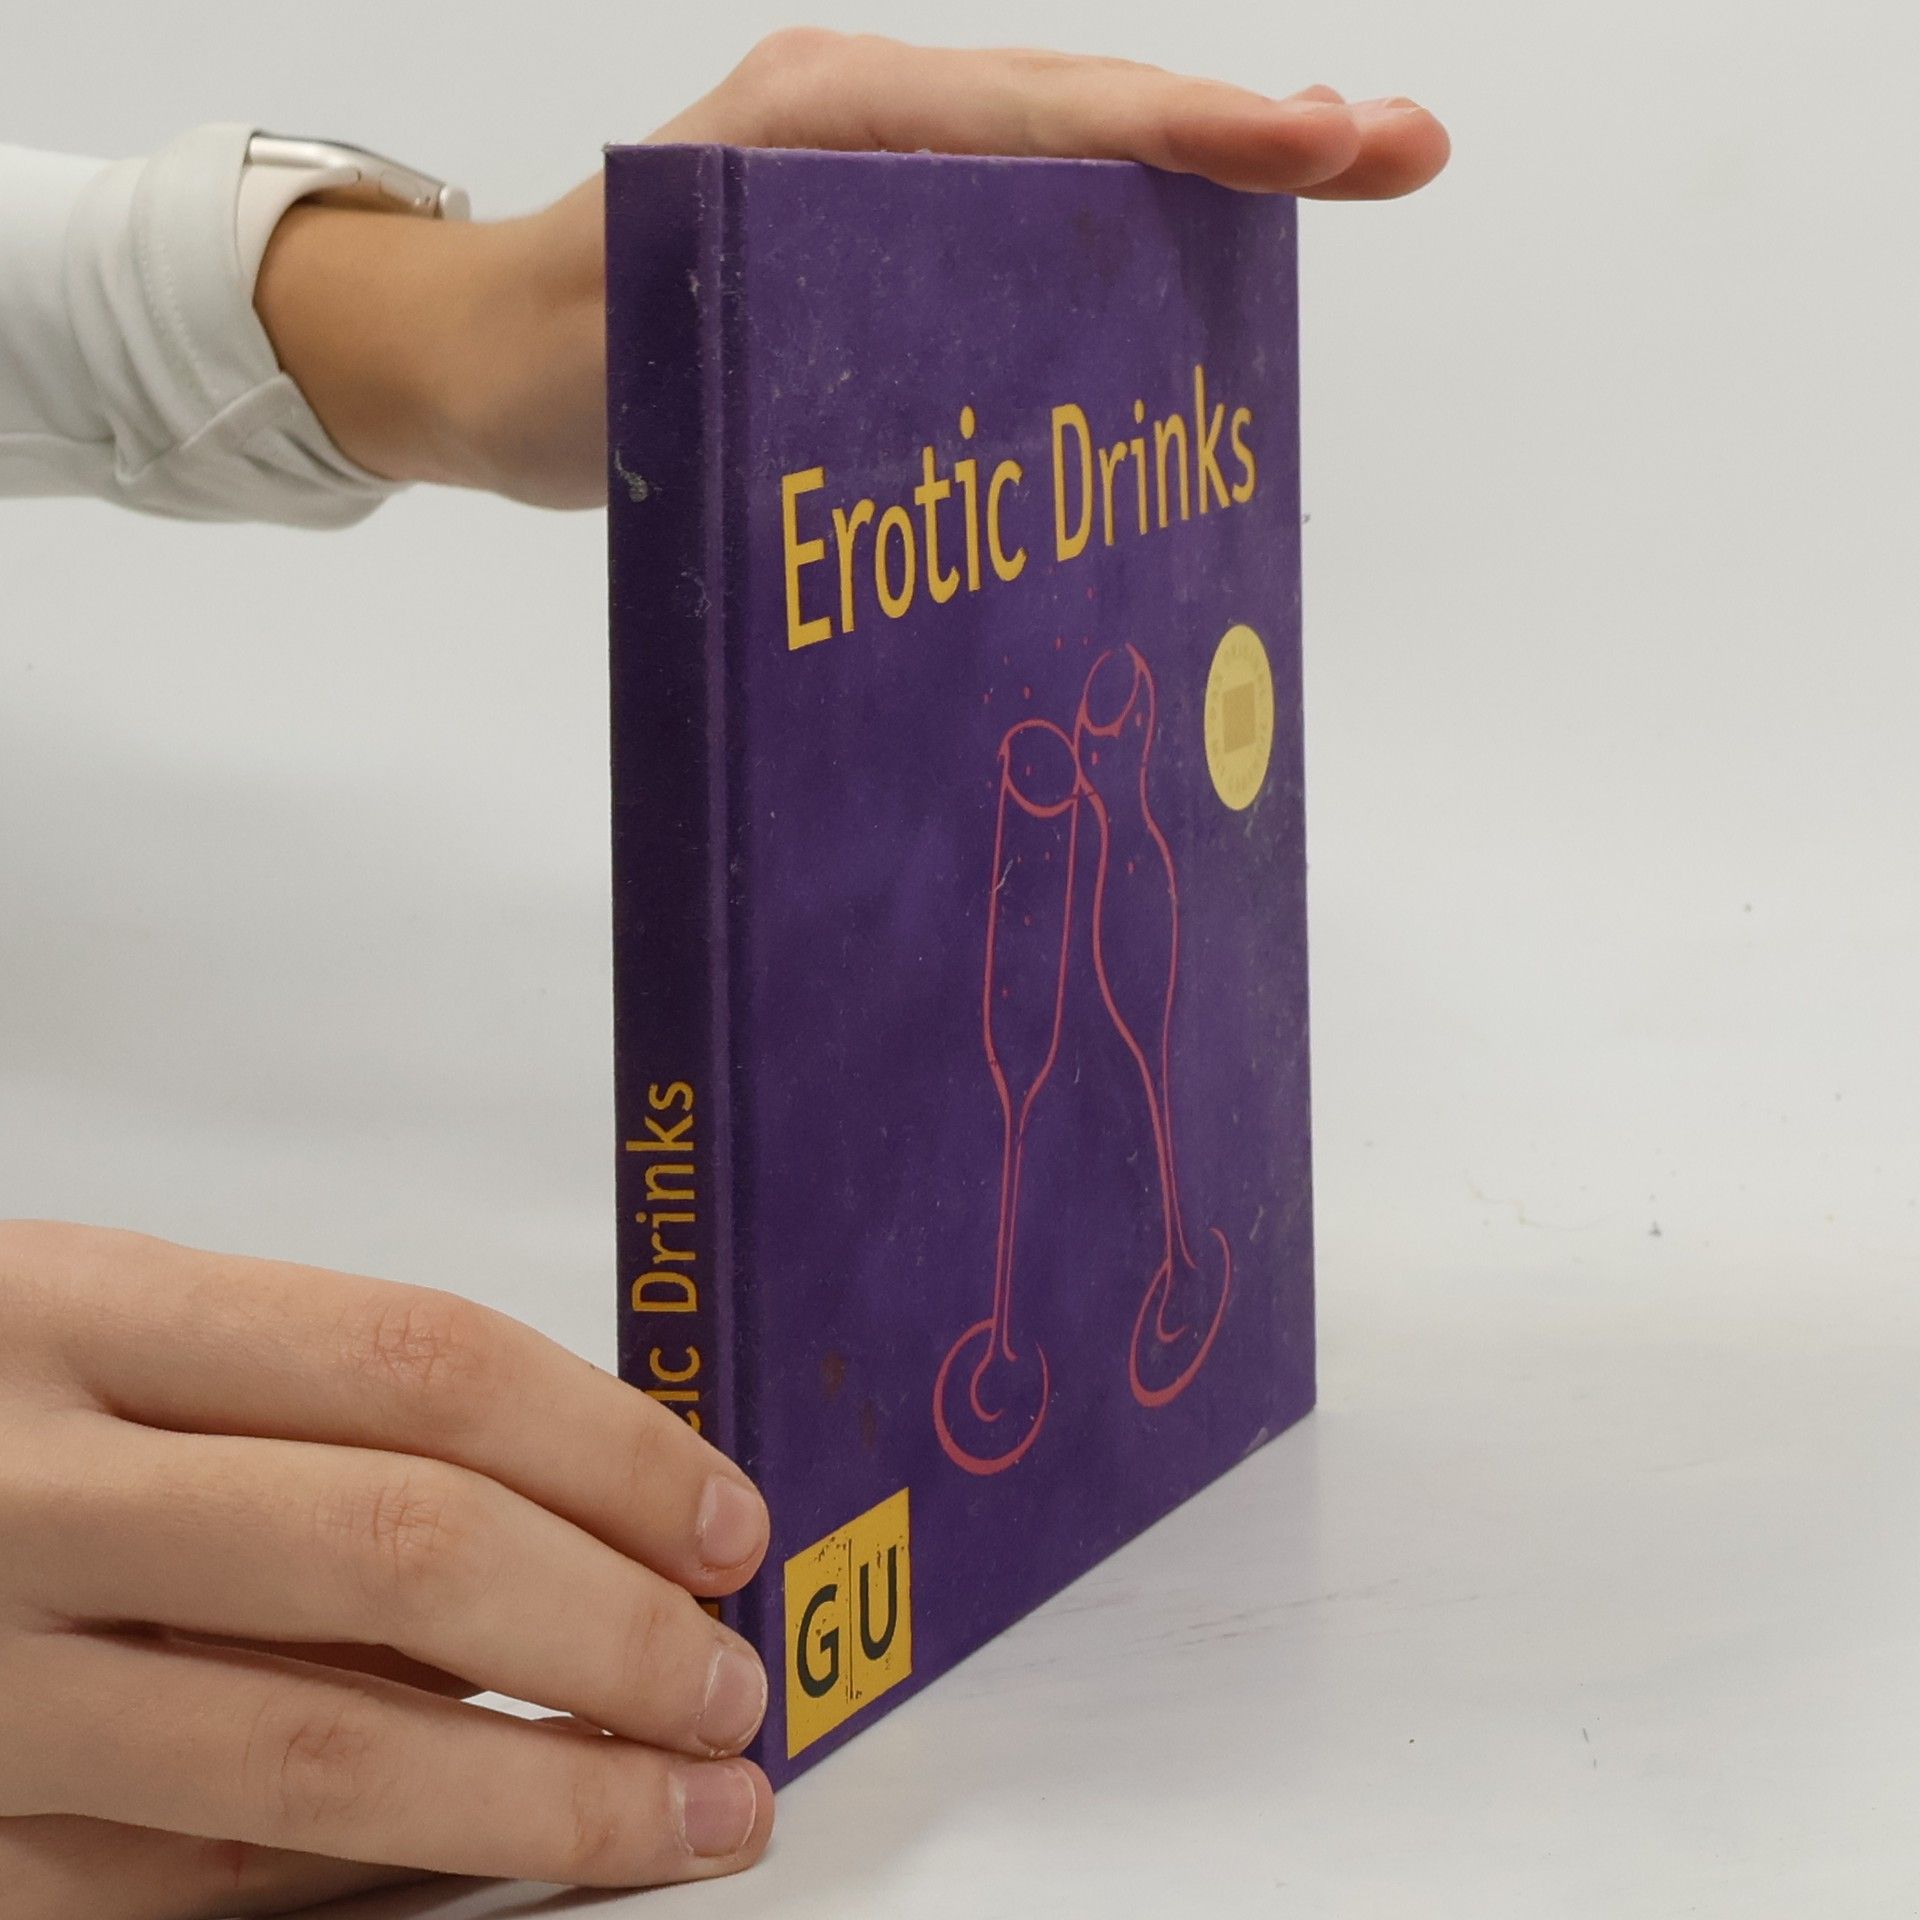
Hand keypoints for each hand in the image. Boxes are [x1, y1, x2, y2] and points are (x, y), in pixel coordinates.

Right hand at [0, 1220, 774, 1917]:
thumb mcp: (89, 1336)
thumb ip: (299, 1411)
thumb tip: (585, 1504)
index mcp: (68, 1309)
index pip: (421, 1363)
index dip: (611, 1447)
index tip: (726, 1521)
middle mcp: (8, 1487)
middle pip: (398, 1553)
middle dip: (612, 1633)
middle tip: (734, 1685)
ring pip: (310, 1756)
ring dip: (542, 1797)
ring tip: (691, 1807)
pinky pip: (191, 1878)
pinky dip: (368, 1873)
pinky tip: (485, 1855)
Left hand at [254, 29, 1449, 508]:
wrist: (482, 359)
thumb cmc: (556, 361)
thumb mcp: (648, 350)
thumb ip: (774, 346)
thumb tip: (932, 396)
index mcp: (826, 125)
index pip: (1038, 116)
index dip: (1185, 136)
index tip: (1317, 146)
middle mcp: (872, 125)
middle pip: (1089, 117)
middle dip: (1245, 136)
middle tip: (1401, 149)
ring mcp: (884, 175)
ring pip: (1074, 161)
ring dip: (1209, 176)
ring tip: (1346, 180)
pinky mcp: (886, 239)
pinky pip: (1031, 221)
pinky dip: (1132, 232)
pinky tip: (1204, 270)